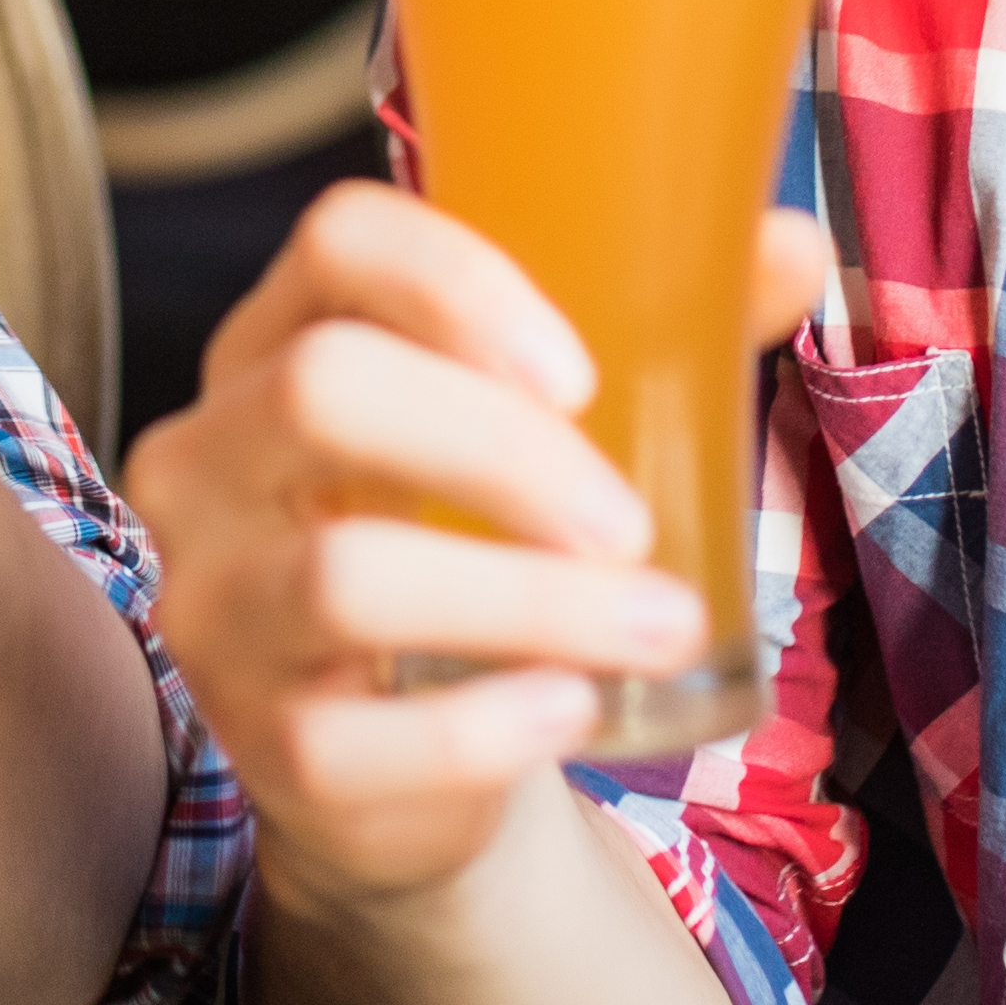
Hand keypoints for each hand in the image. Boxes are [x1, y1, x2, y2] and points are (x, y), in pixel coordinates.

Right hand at [124, 187, 830, 907]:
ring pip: (343, 576)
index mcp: (282, 341)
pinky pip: (353, 740)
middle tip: (633, 523)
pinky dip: (484, 730)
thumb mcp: (548, 434)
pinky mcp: (257, 745)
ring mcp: (218, 604)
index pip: (337, 244)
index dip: (457, 283)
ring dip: (532, 602)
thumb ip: (663, 334)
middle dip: (503, 451)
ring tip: (663, 628)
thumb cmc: (479, 547)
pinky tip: (572, 714)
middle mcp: (213, 459)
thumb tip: (792, 246)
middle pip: (324, 389)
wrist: (414, 760)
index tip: (582, 372)